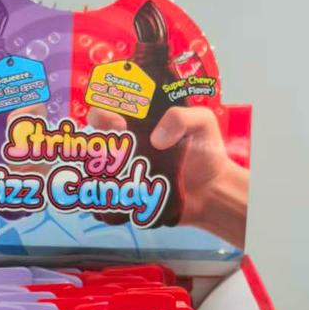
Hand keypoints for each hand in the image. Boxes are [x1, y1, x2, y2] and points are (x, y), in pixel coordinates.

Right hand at [87, 105, 247, 245]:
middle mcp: (130, 147)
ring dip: (96, 173)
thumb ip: (182, 119)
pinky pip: (109, 196)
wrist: (214, 193)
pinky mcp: (130, 197)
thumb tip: (156, 139)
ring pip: (98, 170)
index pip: (112, 111)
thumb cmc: (208, 153)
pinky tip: (108, 198)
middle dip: (94, 143)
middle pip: (98, 141)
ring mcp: (128, 174)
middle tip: (113, 151)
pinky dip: (104, 198)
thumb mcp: (202, 123)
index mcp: (142, 124)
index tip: (117, 123)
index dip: (105, 113)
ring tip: (109, 178)